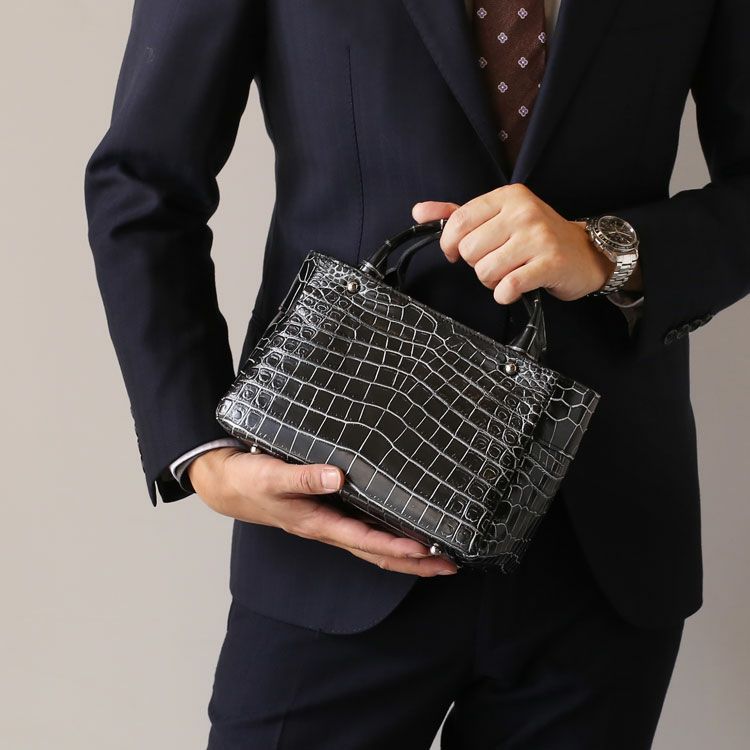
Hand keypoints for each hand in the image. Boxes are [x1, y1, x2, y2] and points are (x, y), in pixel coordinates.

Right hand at [187, 447, 457, 575]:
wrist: (229, 485)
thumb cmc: (250, 481)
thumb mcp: (273, 476)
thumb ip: (305, 477)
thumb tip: (339, 476)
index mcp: (318, 523)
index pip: (366, 540)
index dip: (397, 547)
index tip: (427, 550)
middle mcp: (328, 529)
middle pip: (377, 553)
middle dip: (414, 562)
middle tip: (450, 565)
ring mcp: (329, 523)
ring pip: (373, 546)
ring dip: (406, 554)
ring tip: (438, 557)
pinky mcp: (328, 513)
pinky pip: (364, 532)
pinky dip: (388, 538)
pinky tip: (403, 533)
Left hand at [412, 184, 621, 302]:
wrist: (586, 253)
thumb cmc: (537, 237)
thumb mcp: (498, 218)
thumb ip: (457, 214)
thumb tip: (418, 212)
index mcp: (507, 197)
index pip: (458, 222)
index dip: (449, 244)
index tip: (456, 253)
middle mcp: (523, 212)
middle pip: (469, 250)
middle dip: (477, 265)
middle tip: (498, 263)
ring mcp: (538, 237)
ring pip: (485, 271)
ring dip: (492, 281)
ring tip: (510, 273)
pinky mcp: (549, 263)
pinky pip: (507, 287)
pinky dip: (506, 294)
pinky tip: (517, 288)